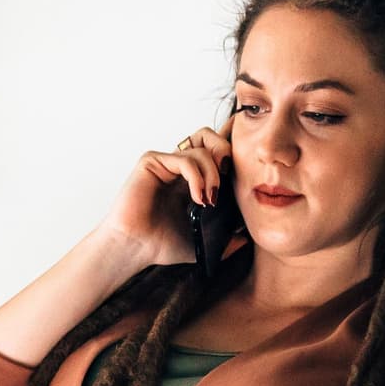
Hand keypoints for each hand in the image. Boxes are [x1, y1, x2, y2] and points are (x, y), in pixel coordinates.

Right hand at [94, 115, 237, 268]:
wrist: (136, 249)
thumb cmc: (161, 245)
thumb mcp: (203, 242)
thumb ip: (225, 239)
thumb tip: (247, 238)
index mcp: (191, 178)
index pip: (215, 150)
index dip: (231, 148)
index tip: (248, 161)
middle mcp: (179, 166)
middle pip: (209, 136)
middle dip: (226, 151)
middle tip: (229, 177)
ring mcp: (165, 162)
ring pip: (201, 147)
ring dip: (213, 173)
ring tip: (210, 200)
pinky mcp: (152, 162)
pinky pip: (184, 158)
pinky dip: (197, 177)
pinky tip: (199, 198)